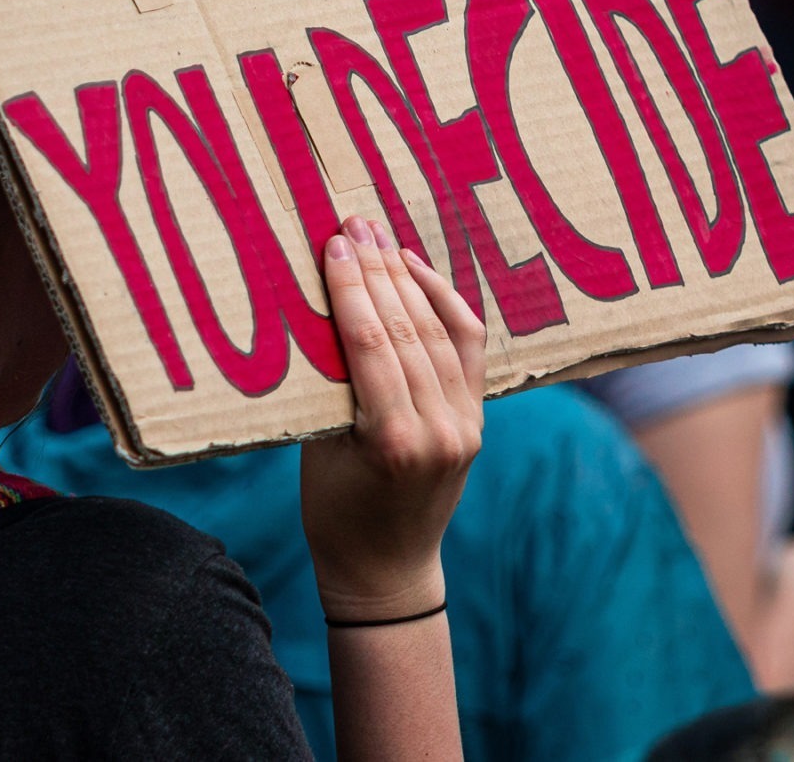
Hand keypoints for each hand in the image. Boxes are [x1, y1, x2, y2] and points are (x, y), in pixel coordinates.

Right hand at [301, 217, 486, 621]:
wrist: (386, 570)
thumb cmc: (333, 513)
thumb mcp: (316, 450)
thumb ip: (329, 386)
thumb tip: (323, 306)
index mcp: (391, 441)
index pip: (371, 344)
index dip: (351, 287)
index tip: (334, 243)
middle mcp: (438, 429)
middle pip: (407, 329)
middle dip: (377, 270)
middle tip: (353, 222)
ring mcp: (465, 425)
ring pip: (438, 332)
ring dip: (407, 278)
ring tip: (379, 237)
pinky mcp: (477, 421)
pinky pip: (467, 348)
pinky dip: (445, 304)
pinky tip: (419, 270)